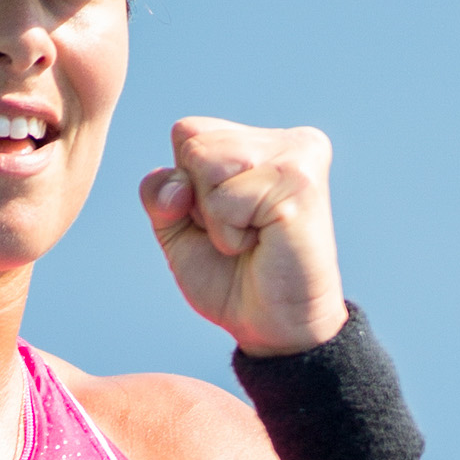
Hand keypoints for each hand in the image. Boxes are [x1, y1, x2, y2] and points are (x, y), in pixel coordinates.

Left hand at [140, 117, 347, 356]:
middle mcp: (287, 140)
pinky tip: (262, 244)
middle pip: (192, 141)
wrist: (274, 327)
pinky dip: (228, 233)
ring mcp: (298, 155)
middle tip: (240, 233)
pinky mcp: (299, 182)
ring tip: (250, 238)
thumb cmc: (232, 279)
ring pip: (205, 162)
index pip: (187, 132)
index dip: (184, 186)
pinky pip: (224, 199)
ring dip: (214, 217)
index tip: (223, 220)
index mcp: (262, 142)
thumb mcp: (178, 230)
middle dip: (198, 200)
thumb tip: (176, 184)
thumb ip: (160, 193)